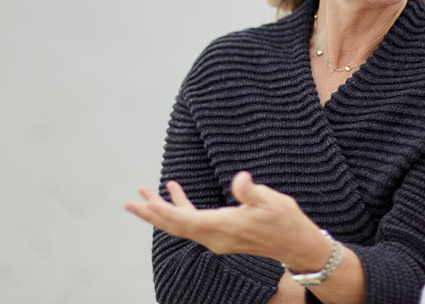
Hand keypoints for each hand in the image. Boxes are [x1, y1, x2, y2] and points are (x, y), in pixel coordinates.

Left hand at [124, 171, 329, 268]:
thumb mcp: (272, 202)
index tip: (146, 203)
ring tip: (144, 192)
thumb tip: (240, 179)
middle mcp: (215, 237)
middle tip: (128, 202)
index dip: (165, 212)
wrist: (296, 245)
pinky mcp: (221, 234)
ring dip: (161, 210)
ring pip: (181, 224)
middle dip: (151, 214)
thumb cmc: (285, 221)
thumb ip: (251, 191)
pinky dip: (180, 208)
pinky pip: (193, 222)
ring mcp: (216, 238)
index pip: (187, 221)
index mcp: (224, 228)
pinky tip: (174, 191)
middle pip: (175, 226)